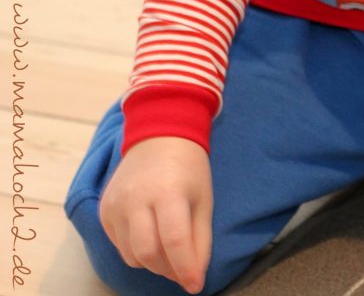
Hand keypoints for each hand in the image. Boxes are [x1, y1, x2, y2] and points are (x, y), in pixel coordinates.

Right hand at [98, 136, 212, 293]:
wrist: (159, 138)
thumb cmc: (189, 169)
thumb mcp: (204, 200)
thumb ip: (200, 240)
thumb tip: (195, 277)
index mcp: (167, 192)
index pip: (174, 241)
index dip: (186, 269)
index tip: (195, 286)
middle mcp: (136, 199)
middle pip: (148, 253)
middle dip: (168, 269)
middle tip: (183, 268)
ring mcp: (115, 205)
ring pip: (131, 255)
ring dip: (153, 263)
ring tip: (170, 252)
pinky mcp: (104, 210)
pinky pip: (119, 244)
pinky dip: (137, 251)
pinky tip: (151, 236)